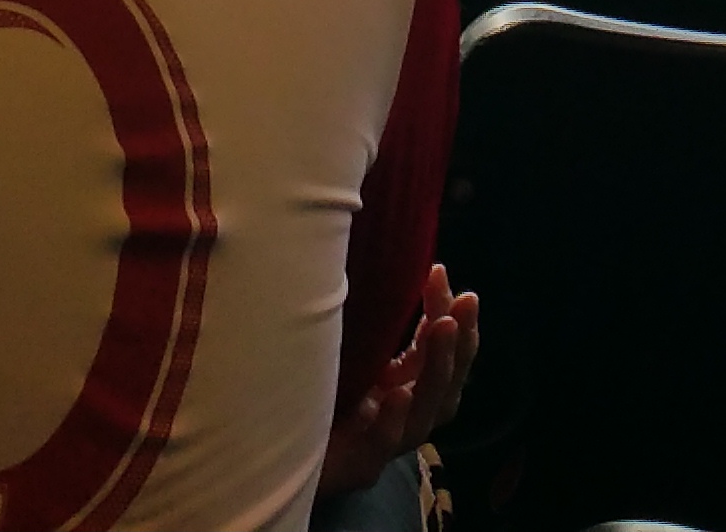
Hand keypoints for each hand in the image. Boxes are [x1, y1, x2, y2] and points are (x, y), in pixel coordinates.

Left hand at [313, 266, 478, 493]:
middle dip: (458, 343)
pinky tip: (397, 394)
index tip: (441, 272)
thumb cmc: (299, 390)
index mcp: (401, 386)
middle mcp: (398, 416)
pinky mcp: (355, 467)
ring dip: (437, 371)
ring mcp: (380, 444)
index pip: (439, 353)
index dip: (450, 317)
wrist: (263, 451)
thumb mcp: (339, 346)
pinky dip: (392, 421)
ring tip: (441, 328)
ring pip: (423, 416)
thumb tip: (377, 257)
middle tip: (462, 303)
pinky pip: (380, 447)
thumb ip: (365, 318)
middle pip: (444, 386)